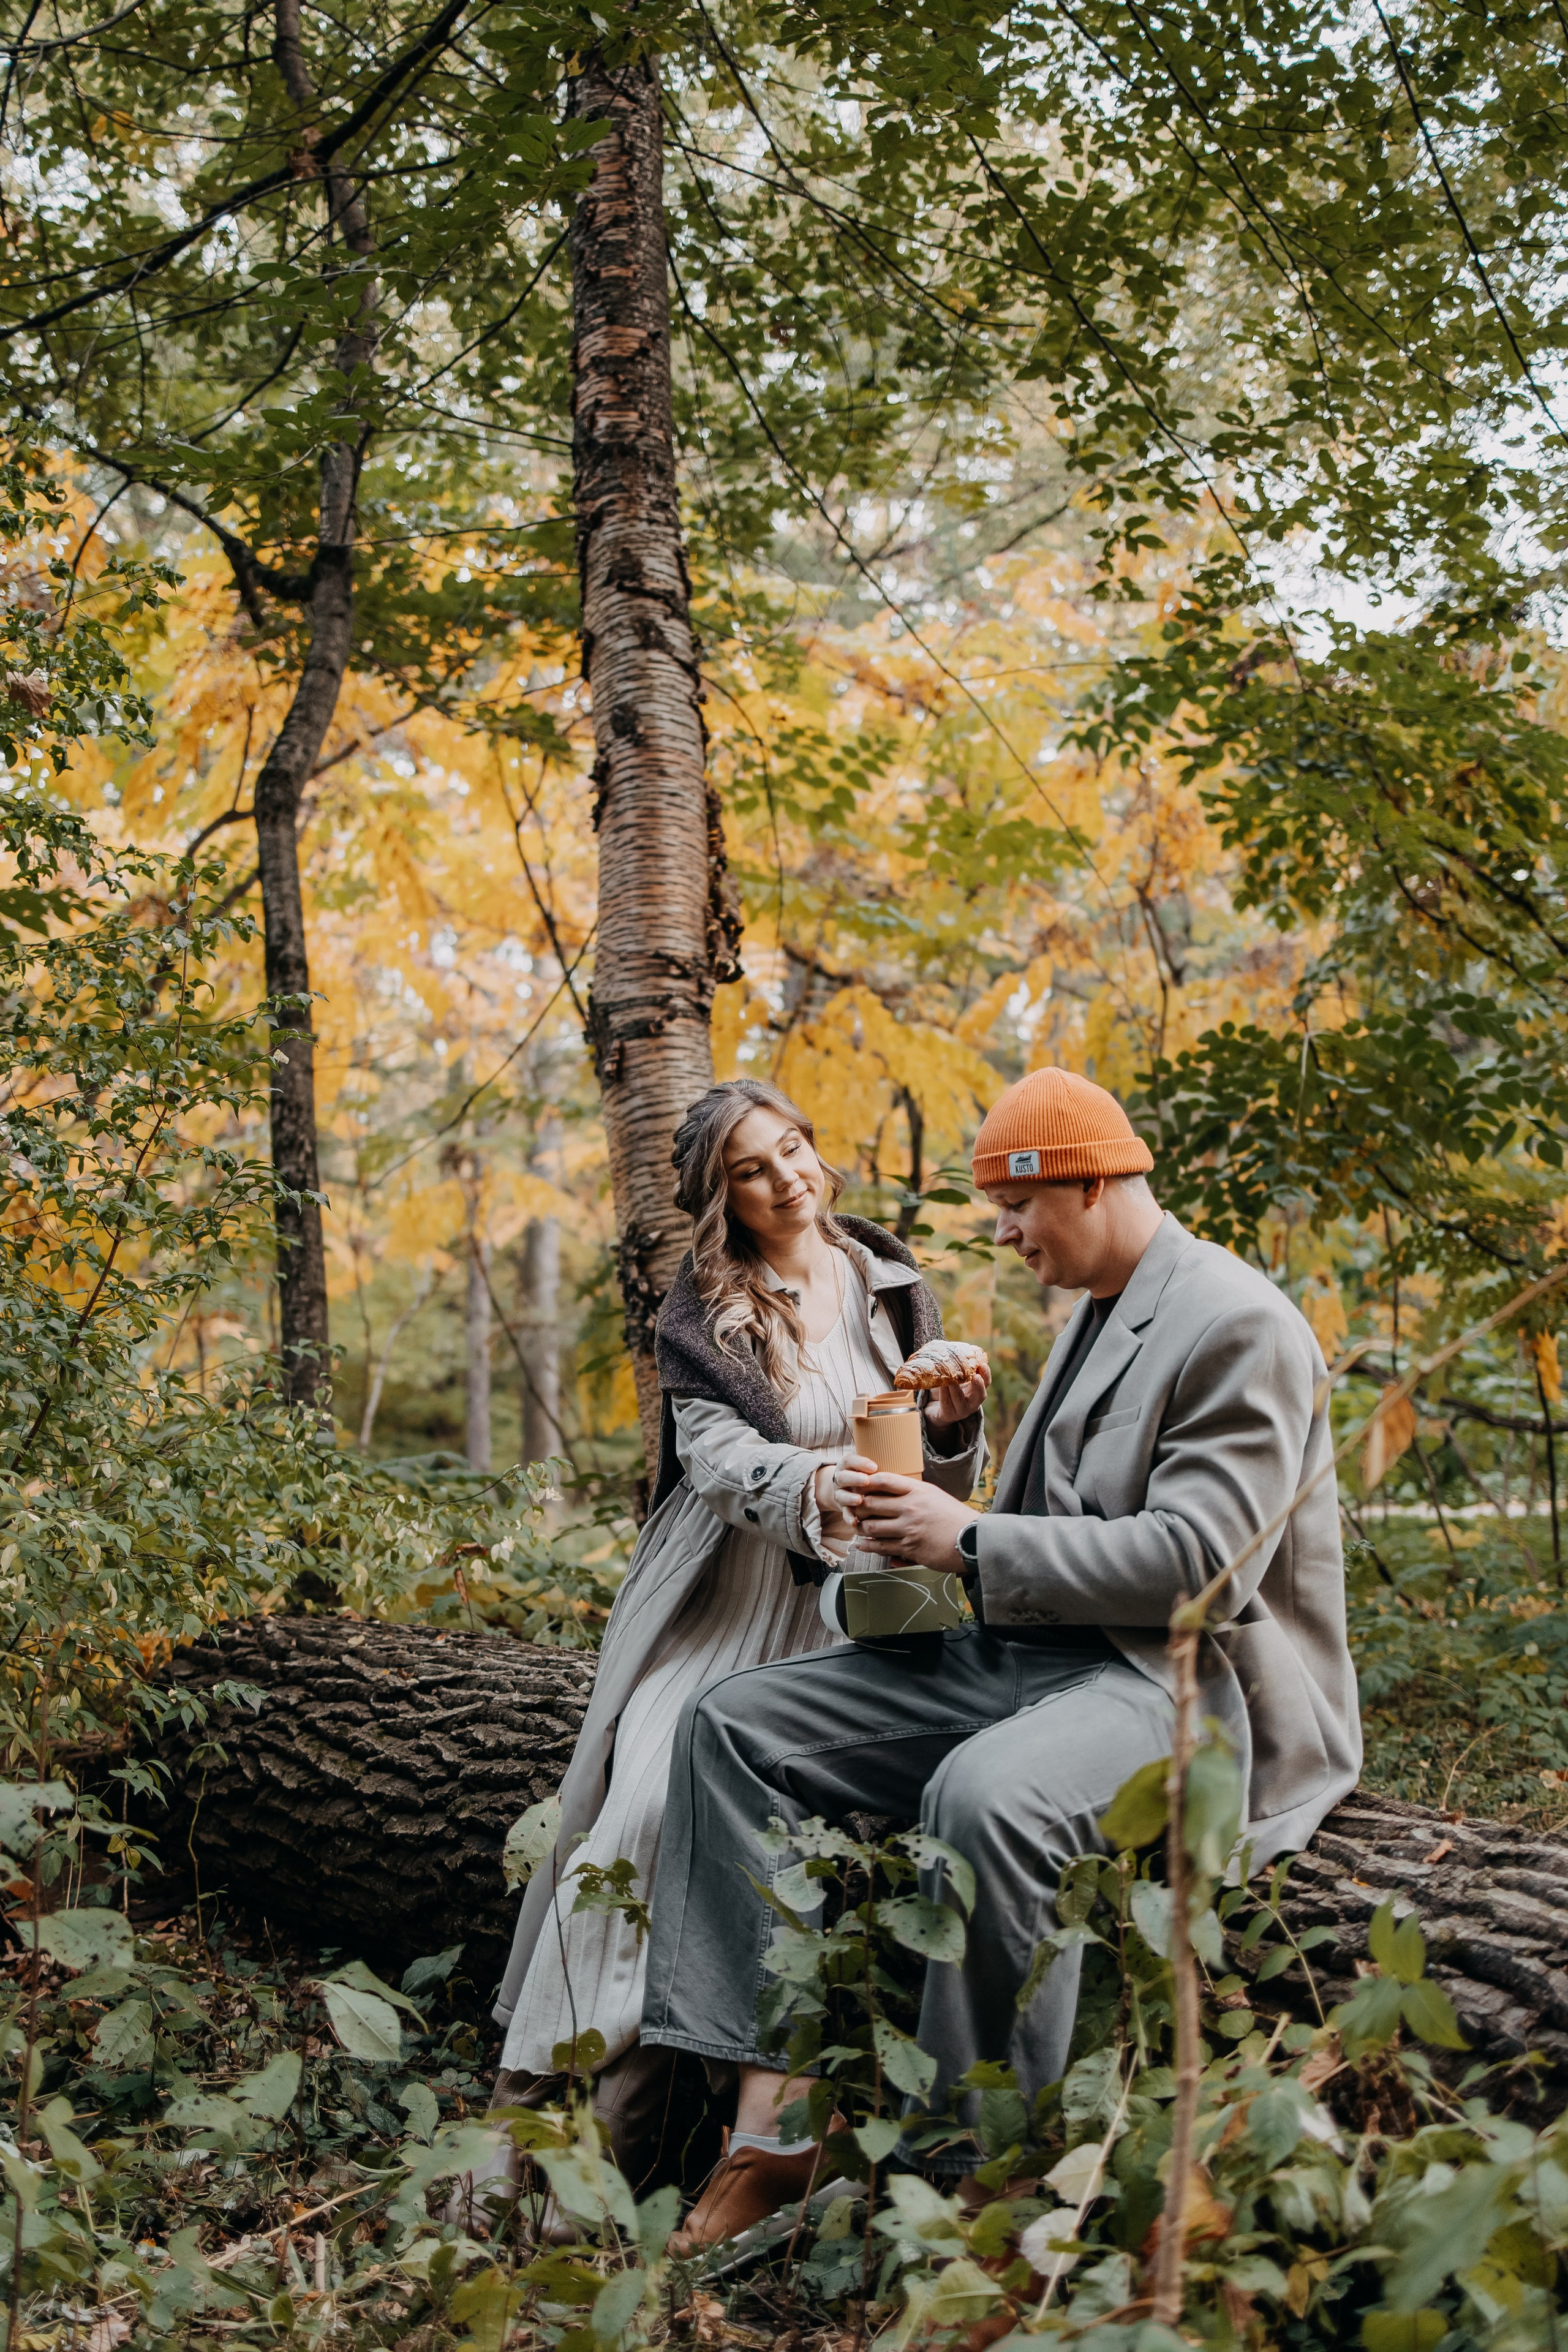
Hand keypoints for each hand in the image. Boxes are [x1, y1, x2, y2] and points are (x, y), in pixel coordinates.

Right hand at [814, 1455, 871, 1548]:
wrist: (840, 1487)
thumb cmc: (861, 1477)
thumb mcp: (864, 1468)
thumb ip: (875, 1468)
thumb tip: (901, 1465)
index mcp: (847, 1465)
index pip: (851, 1460)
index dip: (861, 1462)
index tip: (874, 1466)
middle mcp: (841, 1479)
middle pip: (844, 1476)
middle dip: (855, 1478)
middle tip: (865, 1481)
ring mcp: (839, 1493)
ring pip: (842, 1495)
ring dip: (850, 1498)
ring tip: (859, 1501)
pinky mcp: (842, 1508)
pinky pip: (844, 1513)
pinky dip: (849, 1518)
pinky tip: (855, 1523)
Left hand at [834, 1466, 977, 1571]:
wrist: (972, 1539)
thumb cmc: (955, 1517)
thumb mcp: (935, 1496)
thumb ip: (914, 1493)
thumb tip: (893, 1490)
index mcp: (918, 1490)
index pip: (884, 1480)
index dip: (866, 1482)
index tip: (858, 1485)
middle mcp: (911, 1507)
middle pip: (871, 1503)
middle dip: (857, 1507)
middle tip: (851, 1508)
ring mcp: (909, 1528)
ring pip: (871, 1527)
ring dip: (859, 1528)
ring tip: (855, 1527)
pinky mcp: (910, 1547)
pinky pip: (881, 1546)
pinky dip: (867, 1546)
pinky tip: (861, 1545)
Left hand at [923, 1365, 989, 1428]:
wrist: (935, 1407)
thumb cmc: (947, 1388)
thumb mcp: (955, 1377)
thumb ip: (957, 1365)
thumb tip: (953, 1346)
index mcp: (976, 1391)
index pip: (986, 1383)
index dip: (986, 1374)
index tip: (983, 1364)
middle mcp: (972, 1403)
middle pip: (980, 1396)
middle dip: (979, 1386)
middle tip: (976, 1377)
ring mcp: (961, 1411)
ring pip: (960, 1400)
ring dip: (956, 1388)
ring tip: (952, 1379)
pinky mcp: (948, 1415)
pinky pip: (947, 1404)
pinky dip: (944, 1394)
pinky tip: (941, 1385)